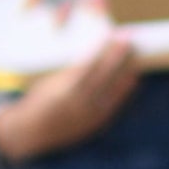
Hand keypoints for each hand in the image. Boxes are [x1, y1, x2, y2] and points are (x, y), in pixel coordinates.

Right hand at [0, 39, 141, 162]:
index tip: (118, 35)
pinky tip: (133, 77)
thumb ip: (72, 71)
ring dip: (127, 71)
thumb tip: (96, 53)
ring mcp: (91, 115)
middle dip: (120, 56)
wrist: (32, 134)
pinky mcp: (97, 123)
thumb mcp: (49, 82)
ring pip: (116, 89)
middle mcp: (80, 104)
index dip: (107, 50)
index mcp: (64, 91)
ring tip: (136, 56)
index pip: (91, 66)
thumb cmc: (38, 101)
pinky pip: (116, 103)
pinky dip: (125, 89)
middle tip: (131, 39)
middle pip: (107, 76)